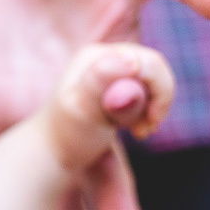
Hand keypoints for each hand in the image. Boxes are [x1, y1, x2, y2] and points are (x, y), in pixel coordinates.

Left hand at [42, 43, 172, 202]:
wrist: (51, 154)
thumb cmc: (66, 135)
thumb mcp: (83, 110)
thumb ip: (101, 84)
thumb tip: (128, 60)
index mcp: (96, 56)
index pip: (148, 62)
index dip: (157, 93)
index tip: (144, 126)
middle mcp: (103, 56)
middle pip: (154, 68)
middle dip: (157, 100)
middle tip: (145, 131)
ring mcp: (108, 71)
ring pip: (152, 80)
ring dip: (154, 107)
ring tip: (140, 132)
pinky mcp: (114, 86)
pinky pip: (145, 91)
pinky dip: (147, 110)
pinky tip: (136, 129)